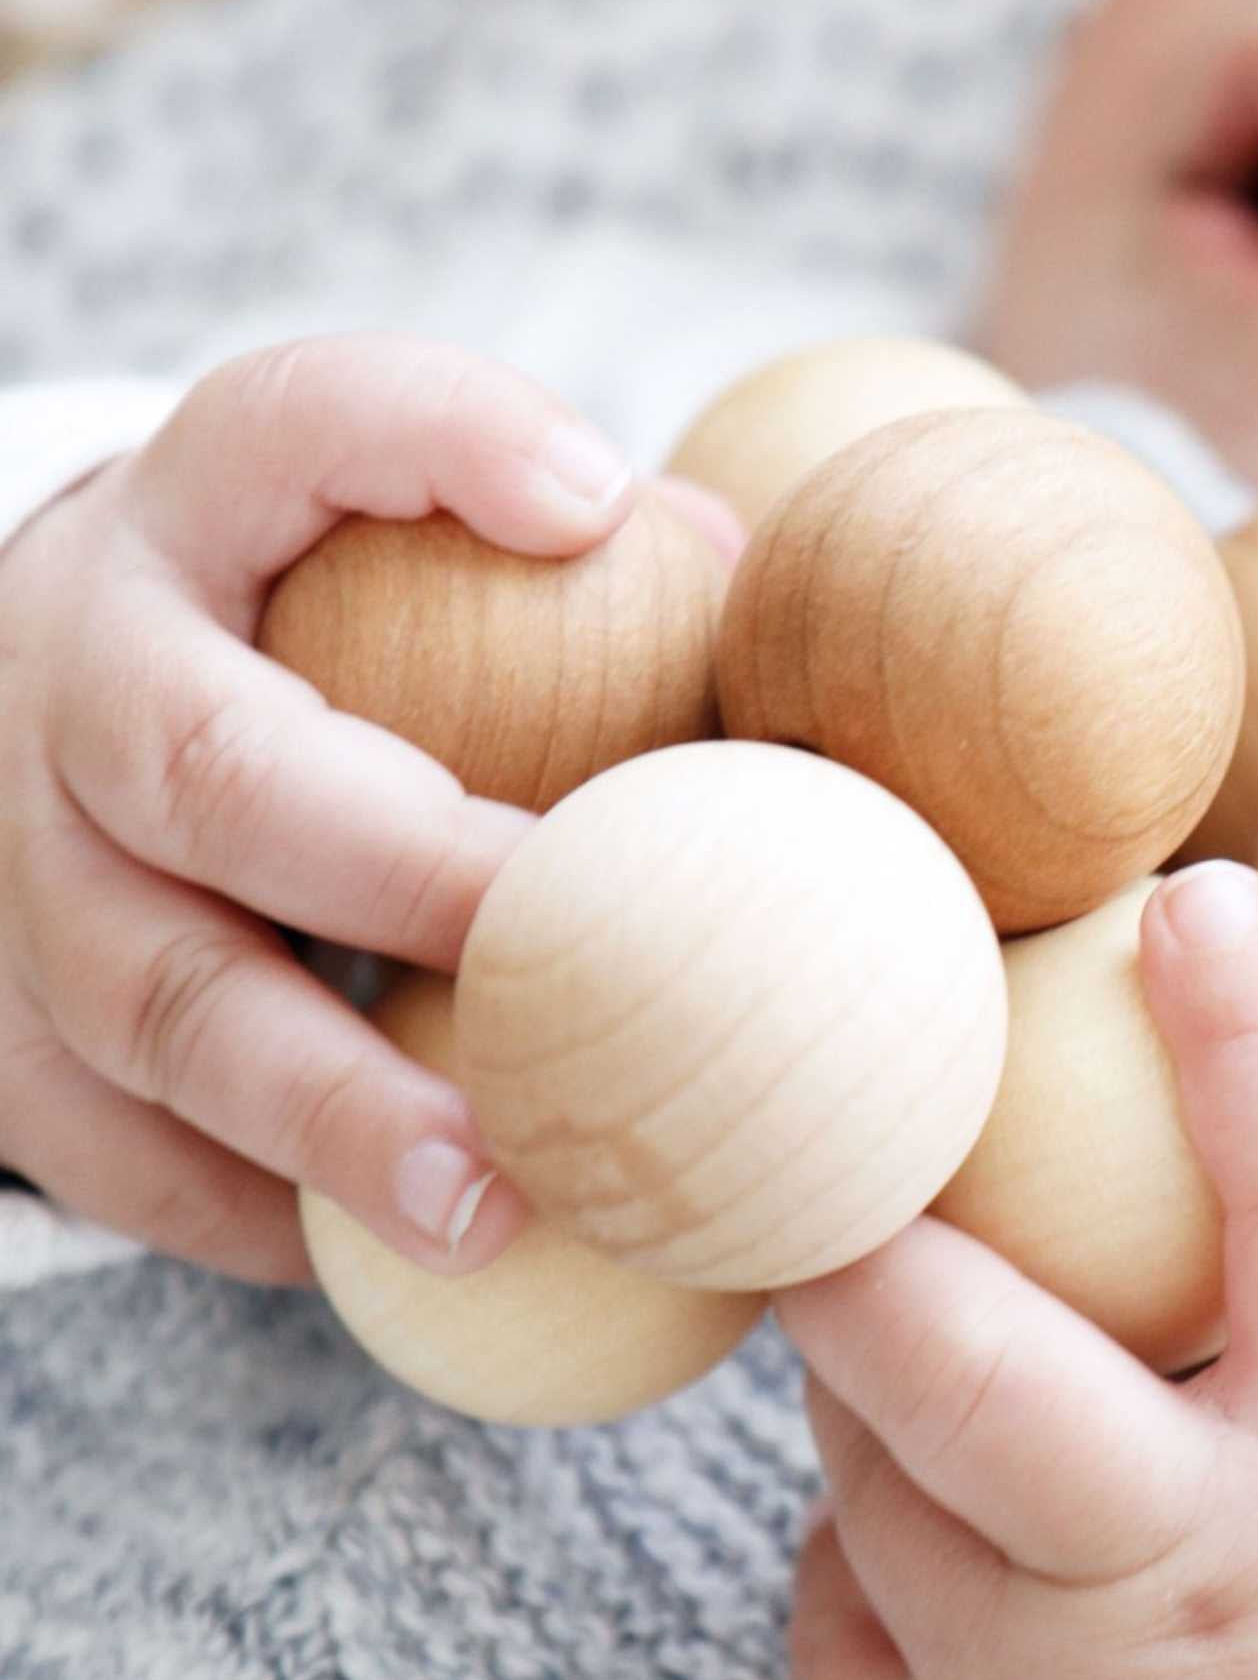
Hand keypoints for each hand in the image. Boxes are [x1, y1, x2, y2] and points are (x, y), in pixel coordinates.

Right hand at [0, 334, 731, 1283]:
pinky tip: (381, 1257)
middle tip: (574, 970)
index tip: (595, 502)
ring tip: (492, 1209)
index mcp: (198, 514)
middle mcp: (78, 671)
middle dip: (399, 877)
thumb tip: (760, 590)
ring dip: (328, 1112)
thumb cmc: (304, 628)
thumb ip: (574, 557)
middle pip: (209, 769)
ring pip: (147, 994)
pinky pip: (103, 1140)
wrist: (57, 696)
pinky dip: (247, 1206)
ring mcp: (10, 858)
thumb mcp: (394, 538)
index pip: (292, 423)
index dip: (431, 445)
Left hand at [777, 860, 1257, 1679]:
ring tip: (933, 1316)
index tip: (1195, 898)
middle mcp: (1190, 1602)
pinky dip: (868, 1550)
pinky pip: (836, 1612)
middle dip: (872, 1233)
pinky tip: (949, 1541)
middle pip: (976, 1379)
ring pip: (872, 1468)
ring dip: (875, 1358)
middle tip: (830, 1122)